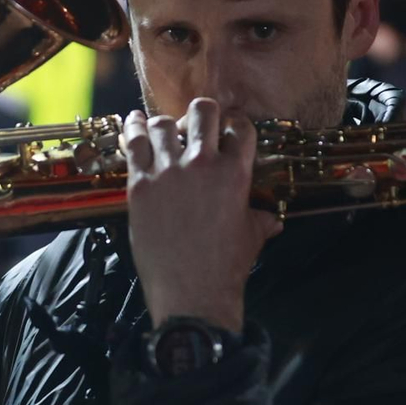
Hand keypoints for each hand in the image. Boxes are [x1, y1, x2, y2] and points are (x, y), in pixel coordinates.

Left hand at [122, 100, 280, 334]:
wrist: (191, 292)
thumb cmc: (226, 266)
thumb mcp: (252, 237)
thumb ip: (261, 219)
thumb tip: (273, 219)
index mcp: (235, 173)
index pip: (240, 128)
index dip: (236, 123)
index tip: (229, 125)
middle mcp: (202, 164)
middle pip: (202, 112)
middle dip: (202, 113)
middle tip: (197, 125)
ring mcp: (168, 171)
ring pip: (163, 124)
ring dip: (166, 125)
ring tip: (164, 131)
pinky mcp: (140, 184)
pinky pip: (133, 143)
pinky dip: (133, 128)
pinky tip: (133, 121)